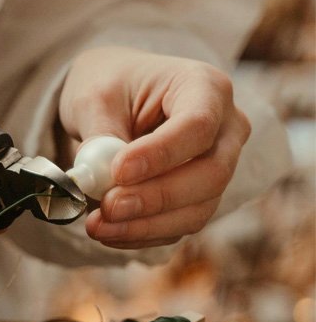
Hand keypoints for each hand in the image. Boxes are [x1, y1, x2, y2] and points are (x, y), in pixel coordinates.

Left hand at [58, 46, 250, 248]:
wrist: (116, 98)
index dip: (161, 155)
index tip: (118, 171)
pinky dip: (142, 234)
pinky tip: (109, 231)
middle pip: (211, 174)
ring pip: (198, 209)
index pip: (198, 126)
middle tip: (108, 207)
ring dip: (145, 225)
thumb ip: (100, 136)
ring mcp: (218, 166)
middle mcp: (225, 128)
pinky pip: (179, 226)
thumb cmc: (111, 87)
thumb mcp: (94, 97)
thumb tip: (99, 179)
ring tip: (97, 226)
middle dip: (156, 198)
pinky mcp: (199, 198)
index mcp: (205, 87)